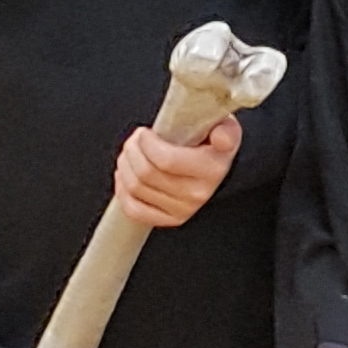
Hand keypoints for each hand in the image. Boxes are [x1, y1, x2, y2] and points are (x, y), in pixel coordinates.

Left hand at [110, 114, 240, 229]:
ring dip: (125, 166)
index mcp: (211, 169)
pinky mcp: (169, 219)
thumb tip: (221, 137)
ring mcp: (183, 209)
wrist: (218, 166)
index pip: (166, 160)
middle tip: (135, 139)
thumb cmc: (214, 144)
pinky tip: (127, 175)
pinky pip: (134, 210)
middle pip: (145, 173)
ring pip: (135, 188)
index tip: (145, 133)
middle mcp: (198, 193)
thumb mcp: (225, 129)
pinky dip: (122, 191)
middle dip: (132, 151)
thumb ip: (225, 130)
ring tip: (131, 152)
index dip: (146, 144)